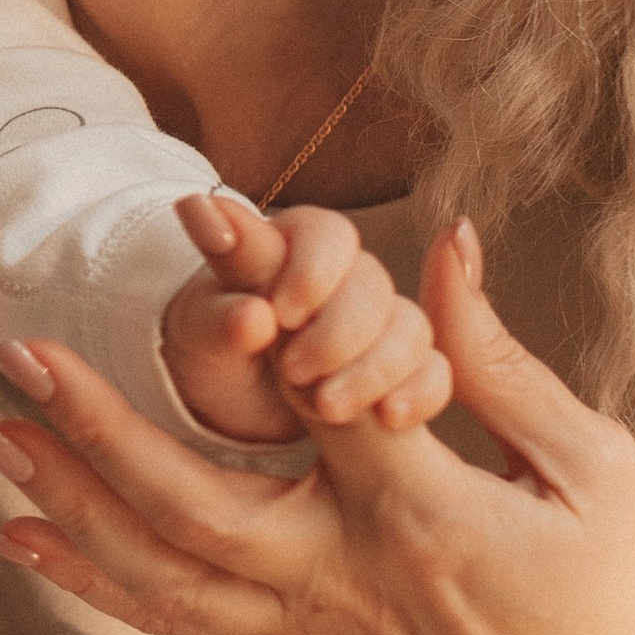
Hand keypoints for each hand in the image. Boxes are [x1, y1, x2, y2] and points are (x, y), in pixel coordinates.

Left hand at [0, 222, 634, 634]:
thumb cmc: (620, 617)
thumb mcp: (594, 472)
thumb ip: (500, 362)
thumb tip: (445, 247)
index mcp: (423, 517)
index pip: (320, 385)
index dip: (254, 292)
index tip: (200, 213)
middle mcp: (343, 581)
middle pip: (192, 501)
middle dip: (94, 428)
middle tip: (16, 356)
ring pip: (158, 573)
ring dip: (67, 504)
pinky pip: (171, 620)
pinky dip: (92, 580)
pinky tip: (27, 541)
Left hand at [159, 193, 452, 446]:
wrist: (228, 400)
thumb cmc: (212, 346)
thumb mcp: (202, 323)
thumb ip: (214, 281)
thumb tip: (200, 216)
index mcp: (296, 243)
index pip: (327, 234)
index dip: (312, 271)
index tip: (280, 315)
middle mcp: (347, 276)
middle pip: (374, 285)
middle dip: (339, 332)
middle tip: (292, 373)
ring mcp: (380, 322)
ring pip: (410, 329)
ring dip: (374, 370)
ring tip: (327, 408)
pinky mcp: (403, 370)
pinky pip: (434, 373)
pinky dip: (419, 393)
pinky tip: (390, 417)